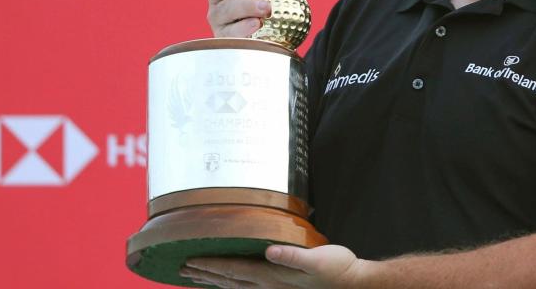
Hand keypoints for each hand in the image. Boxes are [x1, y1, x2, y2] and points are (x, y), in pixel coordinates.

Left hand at [181, 244, 367, 288]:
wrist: (352, 284)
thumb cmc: (337, 269)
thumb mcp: (317, 258)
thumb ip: (293, 255)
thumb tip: (271, 251)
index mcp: (273, 276)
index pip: (235, 270)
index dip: (212, 265)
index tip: (190, 260)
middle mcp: (270, 285)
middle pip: (229, 280)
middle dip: (205, 274)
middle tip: (183, 269)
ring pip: (235, 286)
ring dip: (215, 281)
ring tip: (197, 277)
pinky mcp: (282, 288)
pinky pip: (247, 288)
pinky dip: (232, 284)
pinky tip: (229, 283)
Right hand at [199, 0, 283, 37]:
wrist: (280, 32)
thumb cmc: (270, 4)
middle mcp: (216, 0)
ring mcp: (218, 20)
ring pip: (226, 9)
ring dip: (248, 6)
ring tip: (267, 7)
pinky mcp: (225, 38)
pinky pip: (230, 32)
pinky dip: (244, 27)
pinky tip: (257, 23)